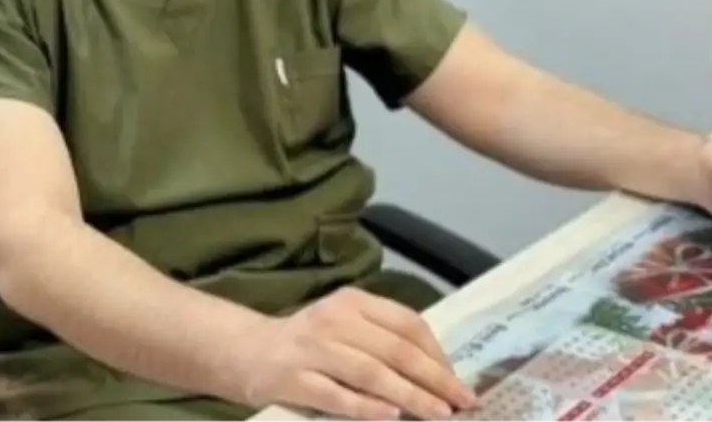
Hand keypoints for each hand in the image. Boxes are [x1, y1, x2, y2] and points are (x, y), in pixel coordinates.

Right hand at [234, 286, 475, 421]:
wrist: (249, 350)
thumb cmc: (310, 341)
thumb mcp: (345, 326)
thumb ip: (382, 339)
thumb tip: (437, 372)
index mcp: (353, 301)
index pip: (406, 322)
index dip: (437, 353)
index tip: (458, 381)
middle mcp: (334, 319)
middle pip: (395, 349)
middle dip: (434, 379)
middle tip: (462, 402)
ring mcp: (313, 349)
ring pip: (372, 373)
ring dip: (410, 396)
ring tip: (439, 415)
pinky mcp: (295, 379)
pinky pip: (338, 396)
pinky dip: (367, 408)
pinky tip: (392, 418)